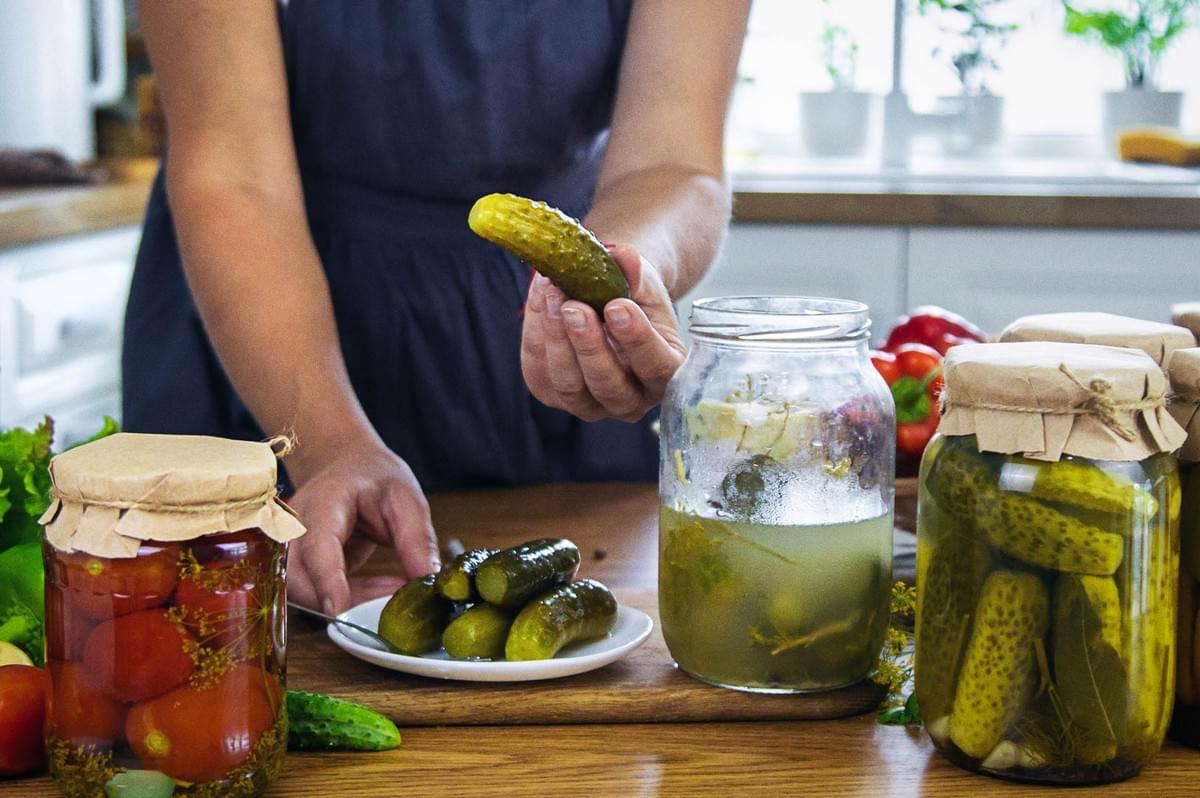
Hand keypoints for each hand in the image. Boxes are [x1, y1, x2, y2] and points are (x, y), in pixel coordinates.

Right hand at [285, 442, 439, 614]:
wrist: (345, 464)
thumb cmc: (371, 477)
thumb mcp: (404, 497)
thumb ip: (416, 538)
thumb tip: (427, 579)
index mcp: (322, 502)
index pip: (317, 546)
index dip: (326, 580)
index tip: (338, 609)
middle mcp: (296, 528)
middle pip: (300, 579)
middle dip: (344, 600)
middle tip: (393, 596)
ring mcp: (293, 549)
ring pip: (305, 593)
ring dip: (350, 602)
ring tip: (392, 588)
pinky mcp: (301, 566)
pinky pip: (318, 594)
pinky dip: (350, 599)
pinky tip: (381, 588)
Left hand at [521, 243, 685, 421]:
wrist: (609, 304)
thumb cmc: (634, 295)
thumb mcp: (641, 280)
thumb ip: (635, 271)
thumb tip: (623, 255)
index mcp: (665, 373)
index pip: (656, 365)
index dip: (637, 339)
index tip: (618, 306)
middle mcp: (631, 400)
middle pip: (609, 385)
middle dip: (588, 345)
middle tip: (574, 306)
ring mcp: (591, 404)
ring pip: (570, 385)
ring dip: (556, 340)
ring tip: (551, 294)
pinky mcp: (553, 394)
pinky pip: (540, 372)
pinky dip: (537, 335)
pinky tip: (540, 300)